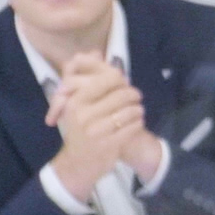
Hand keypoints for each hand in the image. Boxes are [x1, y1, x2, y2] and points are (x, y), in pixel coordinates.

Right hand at [47, 53, 150, 197]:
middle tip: (136, 97)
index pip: (106, 79)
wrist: (78, 163)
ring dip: (138, 109)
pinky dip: (138, 123)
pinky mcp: (109, 144)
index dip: (120, 80)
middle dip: (133, 95)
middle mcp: (84, 114)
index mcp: (75, 101)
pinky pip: (133, 126)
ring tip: (137, 110)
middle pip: (122, 94)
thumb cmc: (79, 128)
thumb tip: (94, 51)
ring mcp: (97, 130)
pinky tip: (136, 123)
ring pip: (130, 110)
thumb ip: (87, 76)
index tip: (123, 83)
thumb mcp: (77, 103)